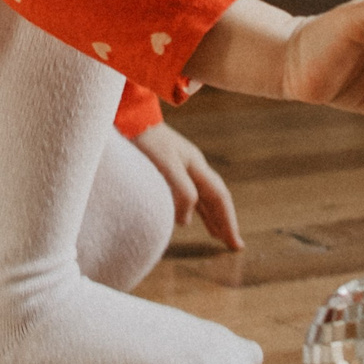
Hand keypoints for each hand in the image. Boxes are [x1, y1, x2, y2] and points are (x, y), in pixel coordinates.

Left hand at [130, 123, 242, 250]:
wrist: (127, 118)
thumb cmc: (145, 141)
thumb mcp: (166, 166)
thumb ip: (181, 192)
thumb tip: (186, 220)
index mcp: (196, 165)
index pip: (219, 197)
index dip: (228, 220)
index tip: (236, 243)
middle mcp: (193, 167)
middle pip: (215, 198)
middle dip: (225, 221)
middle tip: (234, 245)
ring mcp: (181, 167)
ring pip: (203, 197)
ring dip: (212, 217)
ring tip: (218, 235)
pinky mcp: (167, 169)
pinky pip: (189, 195)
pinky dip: (195, 210)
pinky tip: (189, 218)